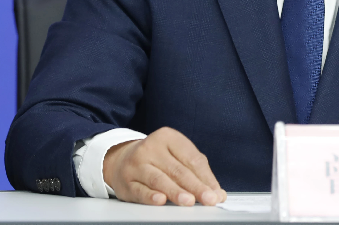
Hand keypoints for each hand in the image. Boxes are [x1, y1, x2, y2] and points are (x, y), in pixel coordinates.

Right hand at [102, 127, 226, 205]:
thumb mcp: (175, 155)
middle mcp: (151, 148)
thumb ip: (195, 171)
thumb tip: (216, 192)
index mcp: (167, 137)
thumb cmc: (156, 159)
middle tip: (209, 199)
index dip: (206, 177)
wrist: (121, 159)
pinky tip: (161, 200)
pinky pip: (140, 190)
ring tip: (190, 201)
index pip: (191, 158)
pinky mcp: (126, 181)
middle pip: (178, 170)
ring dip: (176, 192)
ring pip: (159, 179)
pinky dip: (151, 196)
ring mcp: (136, 164)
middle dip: (196, 187)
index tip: (217, 193)